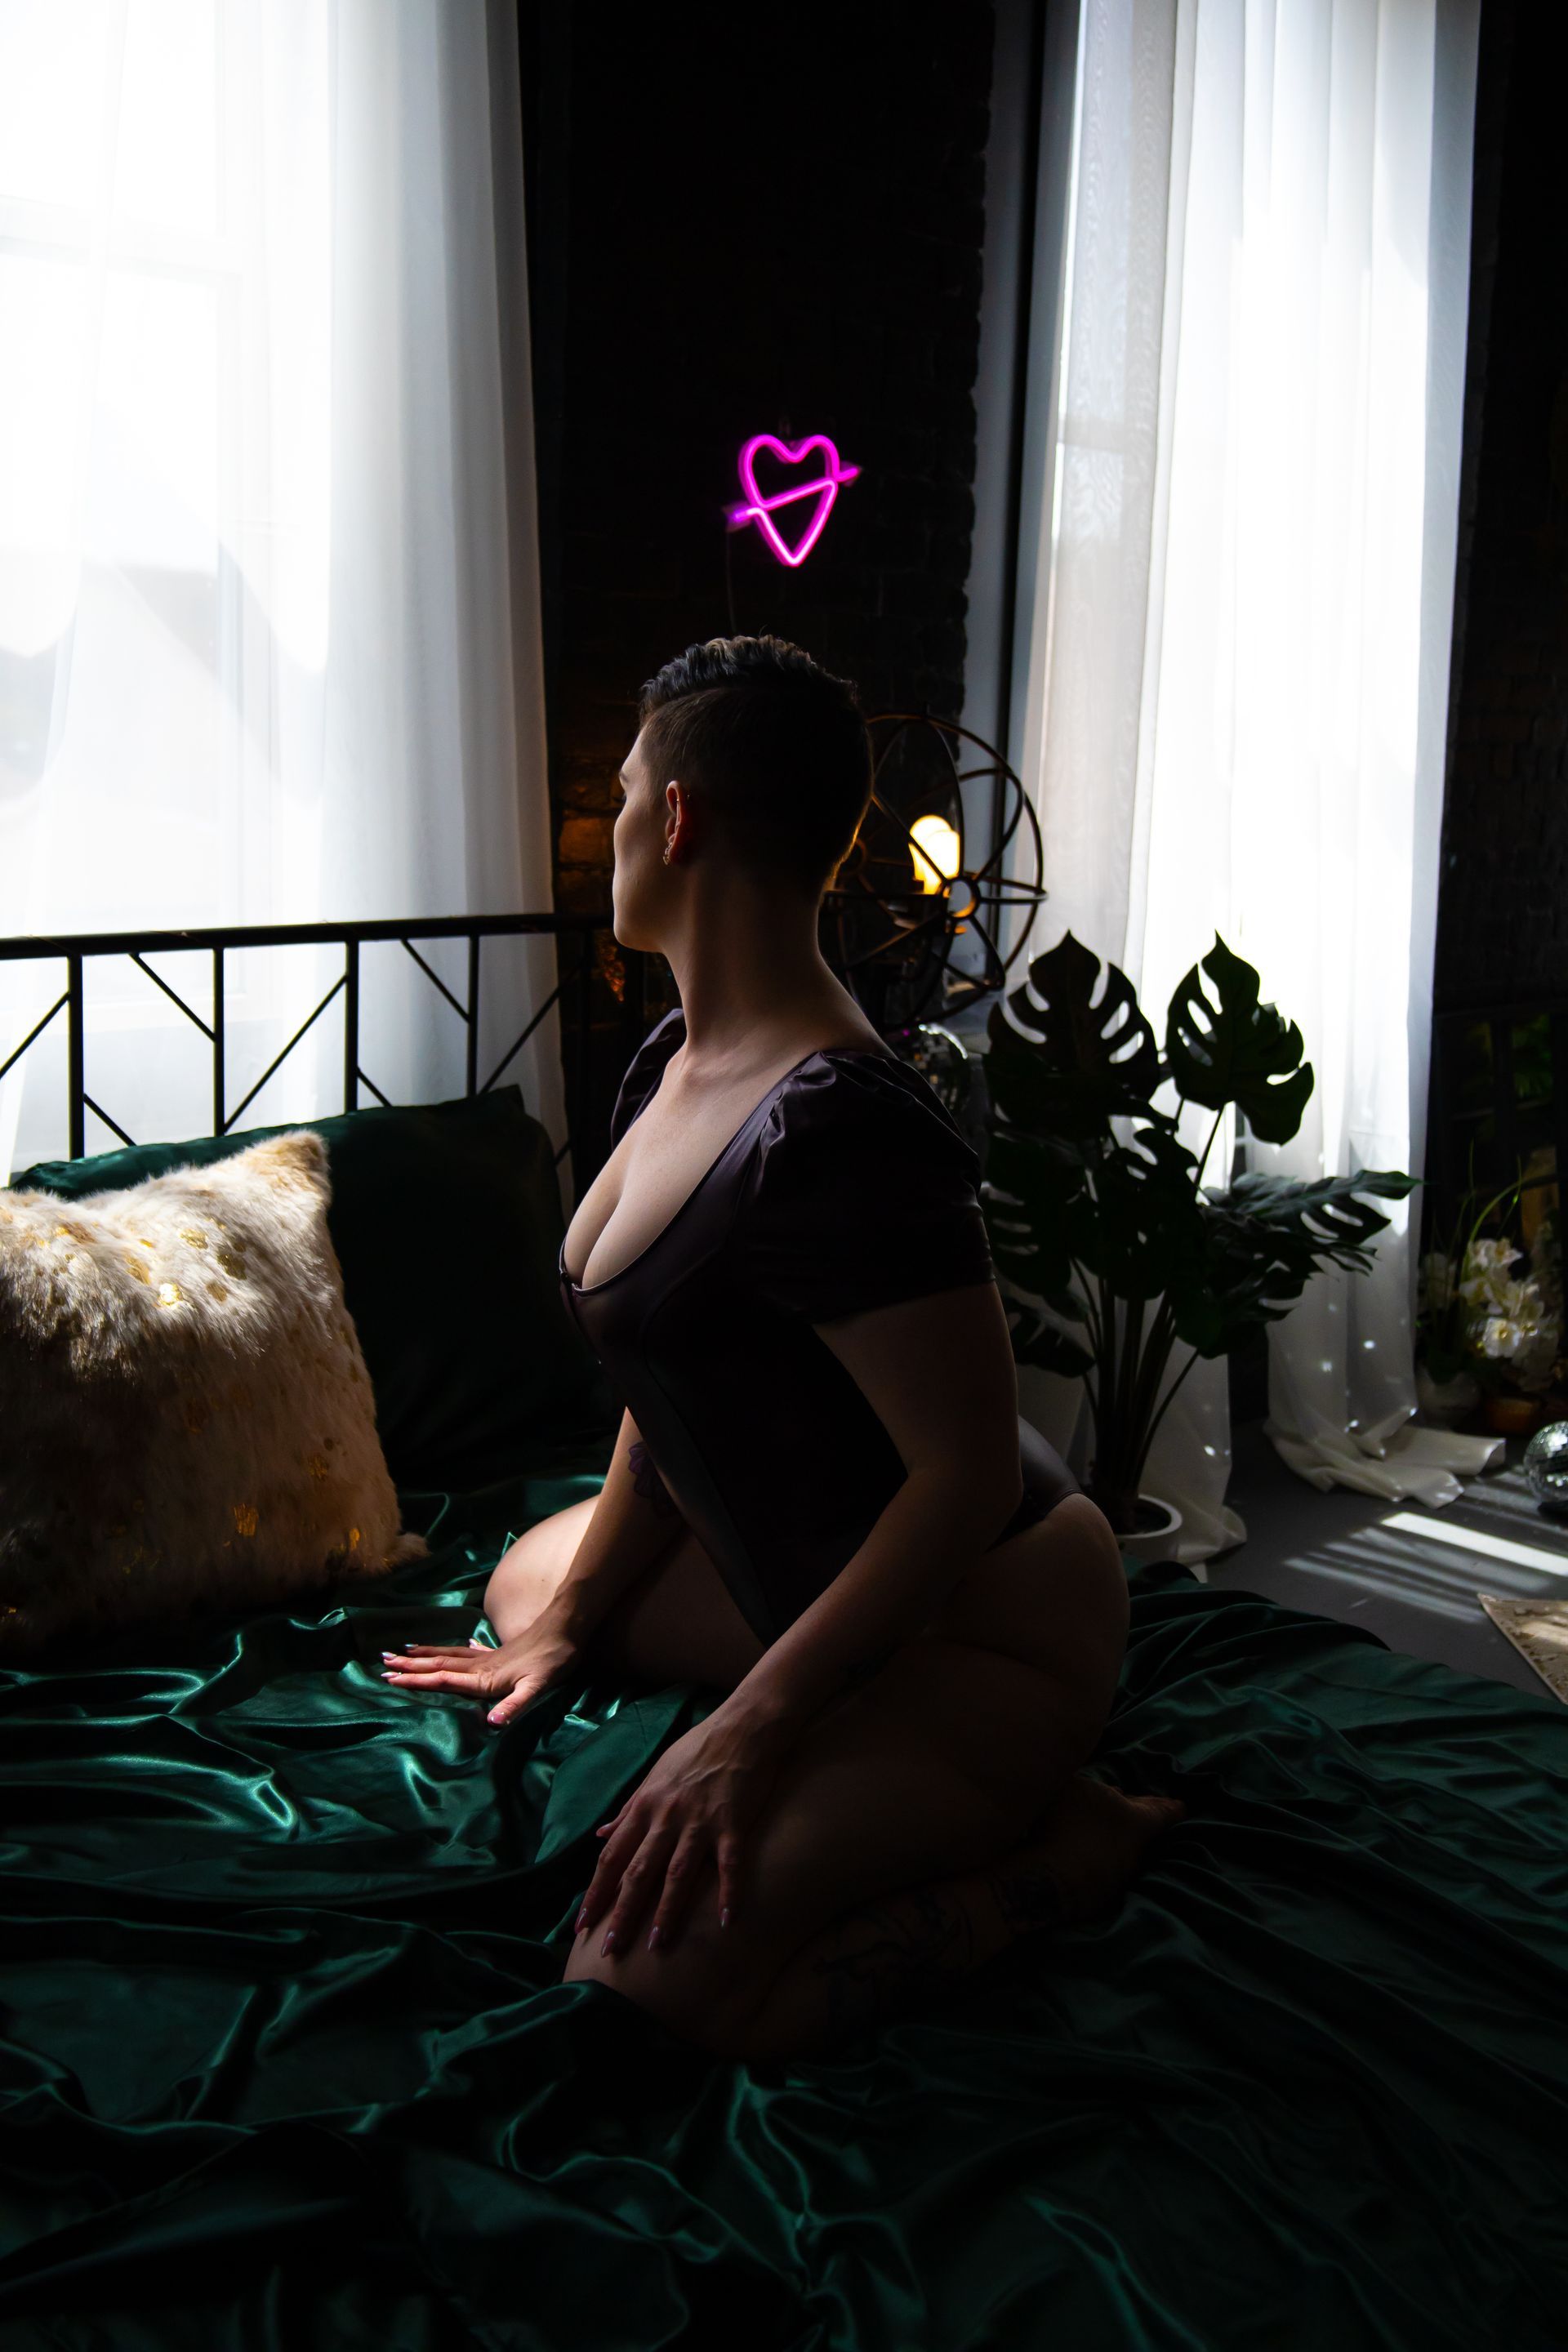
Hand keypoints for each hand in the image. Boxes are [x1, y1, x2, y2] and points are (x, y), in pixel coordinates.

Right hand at [381, 1608, 582, 1726]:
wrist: (569, 1625)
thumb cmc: (554, 1659)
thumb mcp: (538, 1687)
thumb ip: (514, 1706)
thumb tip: (491, 1725)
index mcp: (485, 1678)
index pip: (443, 1681)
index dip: (416, 1681)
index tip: (390, 1679)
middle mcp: (481, 1666)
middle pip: (438, 1666)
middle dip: (410, 1667)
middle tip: (382, 1664)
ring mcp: (490, 1657)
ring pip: (450, 1656)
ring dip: (426, 1656)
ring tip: (404, 1651)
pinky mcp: (502, 1652)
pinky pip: (469, 1651)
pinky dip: (457, 1649)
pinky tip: (461, 1644)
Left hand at [574, 1708, 790, 1958]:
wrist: (741, 1727)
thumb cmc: (697, 1750)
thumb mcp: (654, 1776)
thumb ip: (628, 1810)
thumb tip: (600, 1834)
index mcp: (644, 1806)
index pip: (612, 1857)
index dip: (596, 1892)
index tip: (582, 1925)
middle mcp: (666, 1817)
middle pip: (638, 1872)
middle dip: (622, 1912)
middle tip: (610, 1950)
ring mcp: (700, 1822)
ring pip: (677, 1874)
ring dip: (665, 1912)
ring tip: (655, 1945)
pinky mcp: (733, 1823)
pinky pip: (729, 1864)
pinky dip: (728, 1893)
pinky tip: (726, 1921)